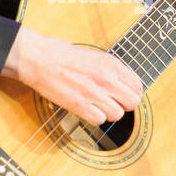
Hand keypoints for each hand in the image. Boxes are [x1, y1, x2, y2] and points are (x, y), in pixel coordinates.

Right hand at [2, 26, 143, 125]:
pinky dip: (94, 117)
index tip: (123, 94)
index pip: (137, 86)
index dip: (131, 92)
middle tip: (112, 101)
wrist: (39, 59)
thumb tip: (123, 83)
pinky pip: (99, 120)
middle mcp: (107, 78)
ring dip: (108, 112)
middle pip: (132, 102)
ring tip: (96, 104)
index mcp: (112, 64)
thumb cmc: (61, 55)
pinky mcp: (80, 105)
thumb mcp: (94, 55)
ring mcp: (94, 93)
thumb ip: (111, 70)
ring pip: (117, 114)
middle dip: (124, 104)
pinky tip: (86, 109)